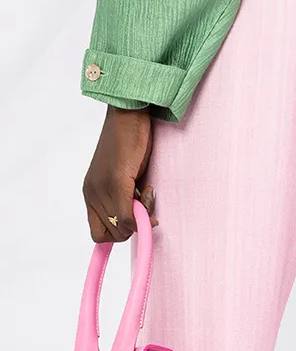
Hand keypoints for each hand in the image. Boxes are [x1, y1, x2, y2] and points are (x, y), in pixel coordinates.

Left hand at [83, 105, 157, 242]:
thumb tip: (134, 224)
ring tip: (146, 192)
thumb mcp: (122, 178)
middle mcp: (92, 193)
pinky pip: (126, 217)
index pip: (99, 233)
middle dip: (133, 227)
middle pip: (113, 235)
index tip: (135, 220)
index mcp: (91, 194)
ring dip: (141, 217)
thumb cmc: (129, 144)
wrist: (128, 115)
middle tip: (144, 203)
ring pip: (122, 228)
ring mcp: (102, 188)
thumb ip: (124, 200)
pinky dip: (142, 214)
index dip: (119, 233)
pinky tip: (149, 191)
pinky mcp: (116, 181)